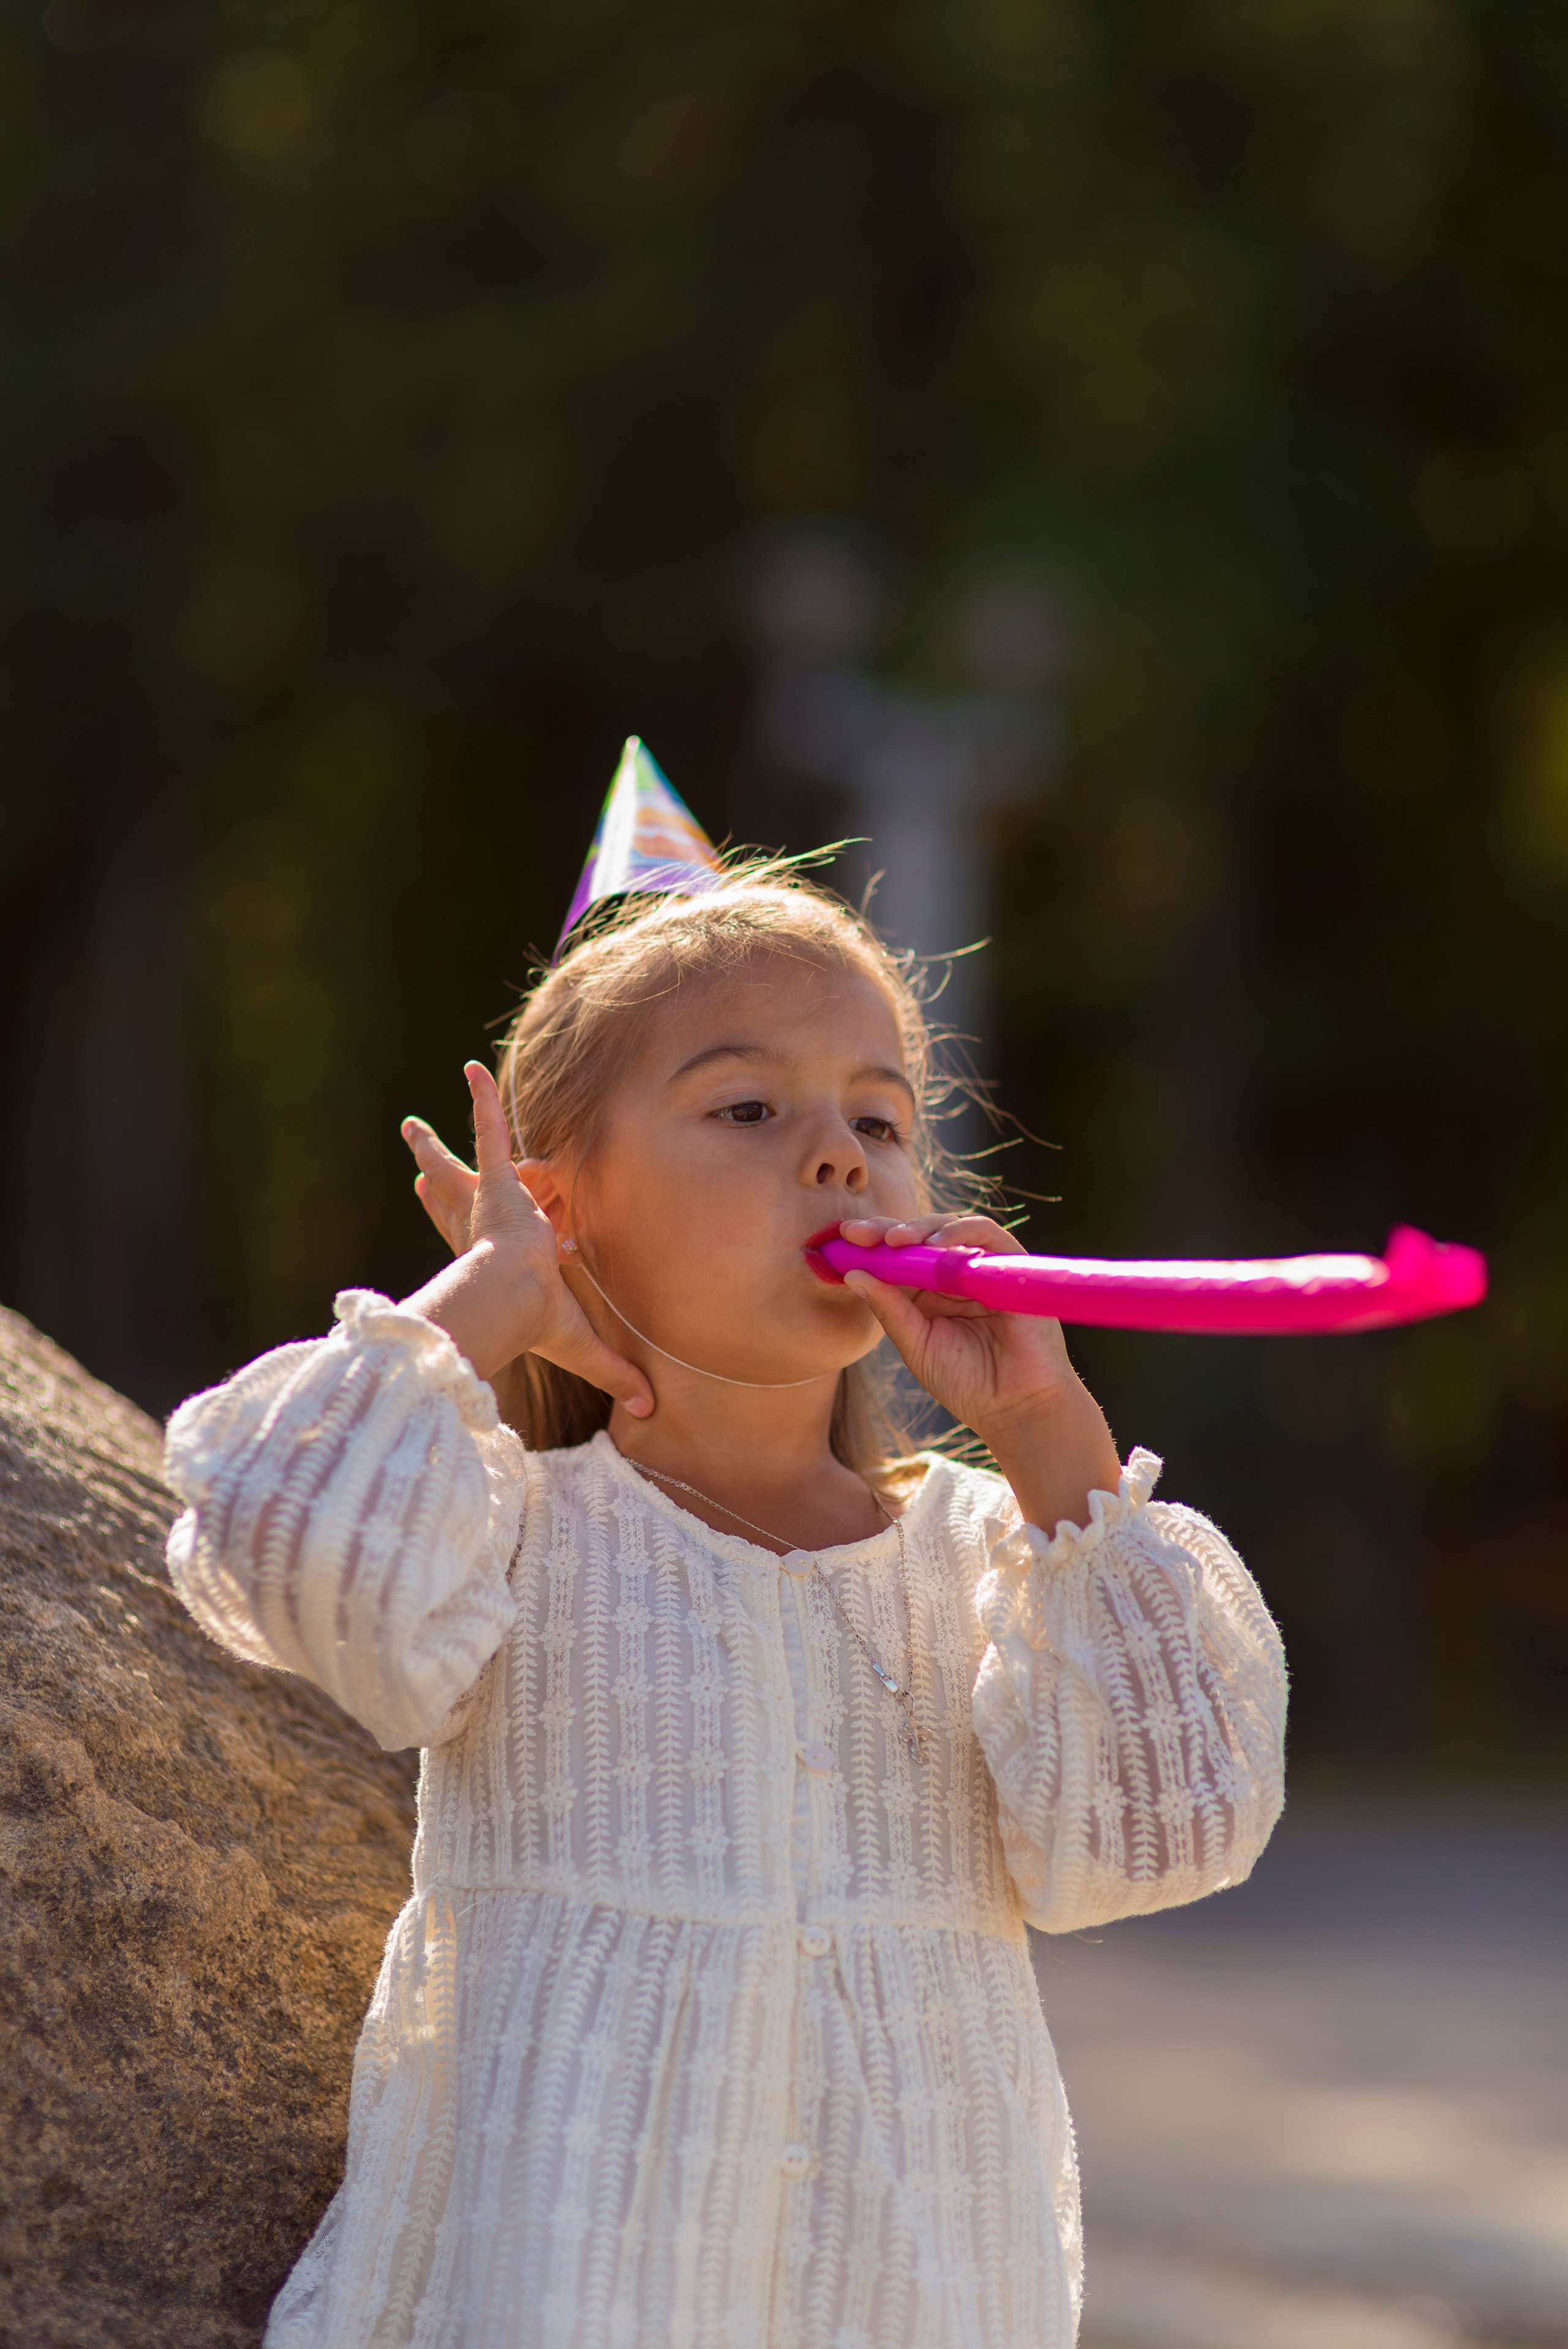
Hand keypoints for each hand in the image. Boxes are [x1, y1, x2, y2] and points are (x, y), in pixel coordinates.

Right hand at [397, 1064, 653, 1414]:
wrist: (512, 1299)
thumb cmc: (538, 1323)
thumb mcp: (583, 1346)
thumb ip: (616, 1371)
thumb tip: (651, 1413)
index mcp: (495, 1266)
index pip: (477, 1243)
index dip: (462, 1228)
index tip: (445, 1218)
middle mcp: (481, 1233)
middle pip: (454, 1205)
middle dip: (435, 1186)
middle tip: (418, 1170)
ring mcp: (485, 1206)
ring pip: (459, 1170)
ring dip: (434, 1148)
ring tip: (410, 1126)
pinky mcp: (496, 1183)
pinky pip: (490, 1133)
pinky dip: (484, 1102)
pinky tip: (472, 1069)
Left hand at [837, 1214, 1121, 1529]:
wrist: (1016, 1407)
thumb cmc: (968, 1383)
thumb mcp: (916, 1345)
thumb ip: (890, 1310)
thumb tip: (853, 1274)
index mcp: (928, 1294)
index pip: (897, 1258)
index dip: (869, 1246)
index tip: (841, 1240)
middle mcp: (954, 1276)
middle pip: (920, 1237)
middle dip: (887, 1230)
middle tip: (860, 1233)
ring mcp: (982, 1268)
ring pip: (950, 1228)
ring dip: (920, 1227)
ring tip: (894, 1239)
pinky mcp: (1011, 1265)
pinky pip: (987, 1234)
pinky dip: (960, 1231)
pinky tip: (937, 1241)